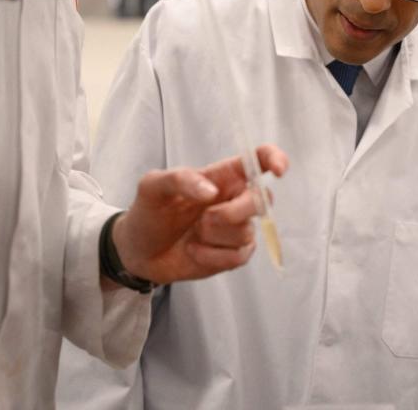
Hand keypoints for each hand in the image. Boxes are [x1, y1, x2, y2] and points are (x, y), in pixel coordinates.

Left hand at [110, 144, 287, 284]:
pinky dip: (212, 256)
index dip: (275, 159)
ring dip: (213, 237)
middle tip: (204, 218)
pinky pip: (238, 256)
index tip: (278, 170)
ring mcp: (238, 228)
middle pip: (262, 200)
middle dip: (235, 212)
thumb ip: (180, 179)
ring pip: (246, 232)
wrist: (138, 251)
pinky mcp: (234, 254)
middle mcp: (236, 199)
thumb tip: (212, 192)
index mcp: (223, 176)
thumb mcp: (153, 186)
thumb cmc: (148, 212)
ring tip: (191, 234)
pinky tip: (194, 251)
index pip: (259, 159)